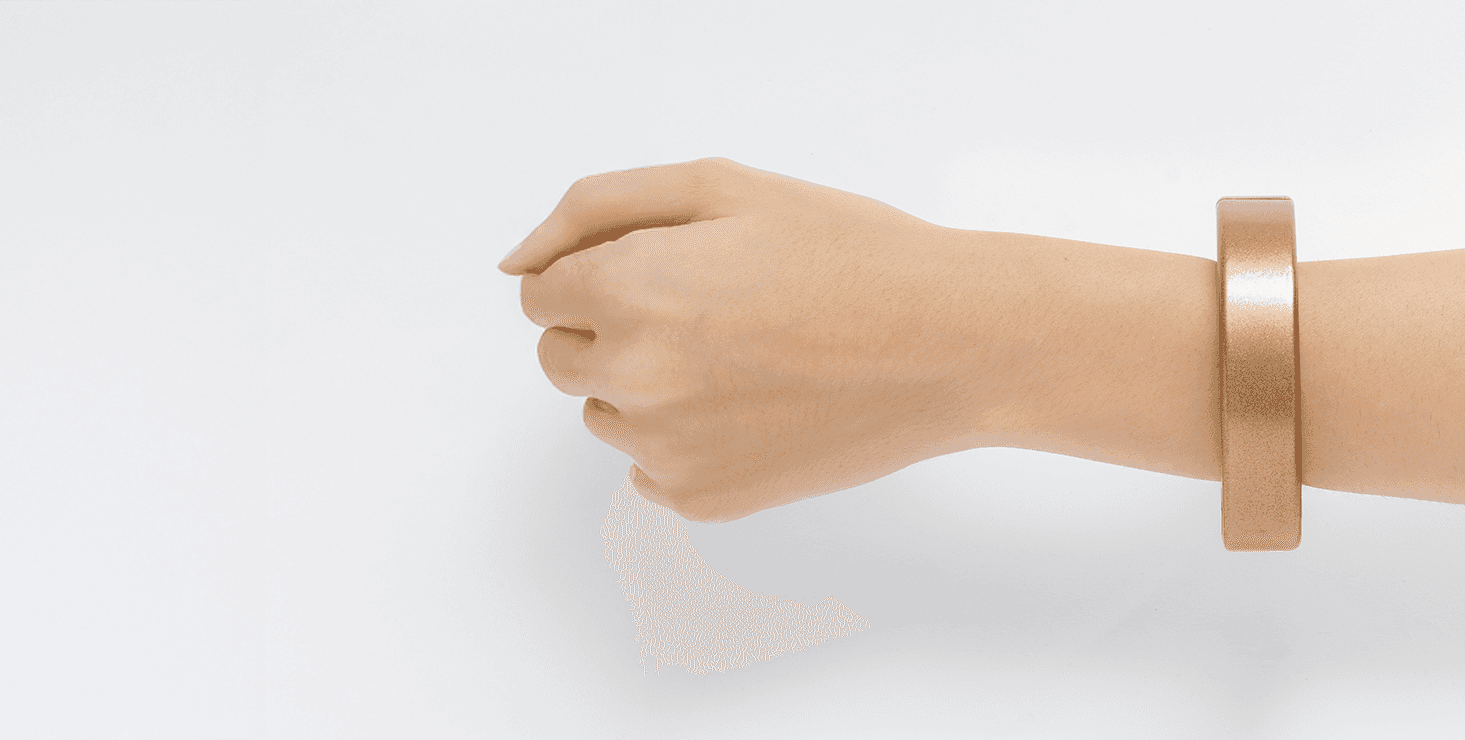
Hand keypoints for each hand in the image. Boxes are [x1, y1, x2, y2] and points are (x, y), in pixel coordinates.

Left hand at [499, 158, 1006, 520]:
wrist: (950, 345)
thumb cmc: (848, 253)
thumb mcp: (722, 187)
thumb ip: (595, 211)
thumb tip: (514, 264)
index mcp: (631, 290)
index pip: (541, 291)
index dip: (604, 270)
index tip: (672, 268)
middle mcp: (635, 378)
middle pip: (559, 356)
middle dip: (611, 328)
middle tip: (709, 310)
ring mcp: (667, 450)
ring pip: (604, 413)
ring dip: (647, 385)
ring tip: (742, 357)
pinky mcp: (704, 500)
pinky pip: (649, 470)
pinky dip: (686, 440)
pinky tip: (756, 407)